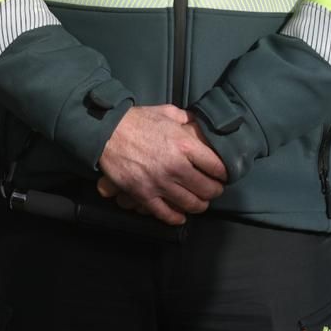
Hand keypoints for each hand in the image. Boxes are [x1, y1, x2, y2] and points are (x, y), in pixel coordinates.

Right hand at [97, 104, 226, 226]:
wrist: (106, 131)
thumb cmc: (137, 120)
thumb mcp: (167, 112)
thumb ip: (187, 119)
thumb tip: (200, 125)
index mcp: (185, 145)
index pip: (218, 168)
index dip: (224, 173)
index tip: (222, 175)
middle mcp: (177, 167)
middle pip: (208, 189)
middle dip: (214, 191)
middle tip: (212, 189)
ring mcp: (160, 184)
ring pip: (191, 204)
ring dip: (199, 205)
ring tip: (199, 202)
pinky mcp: (144, 195)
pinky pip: (166, 214)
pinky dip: (177, 217)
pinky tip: (180, 215)